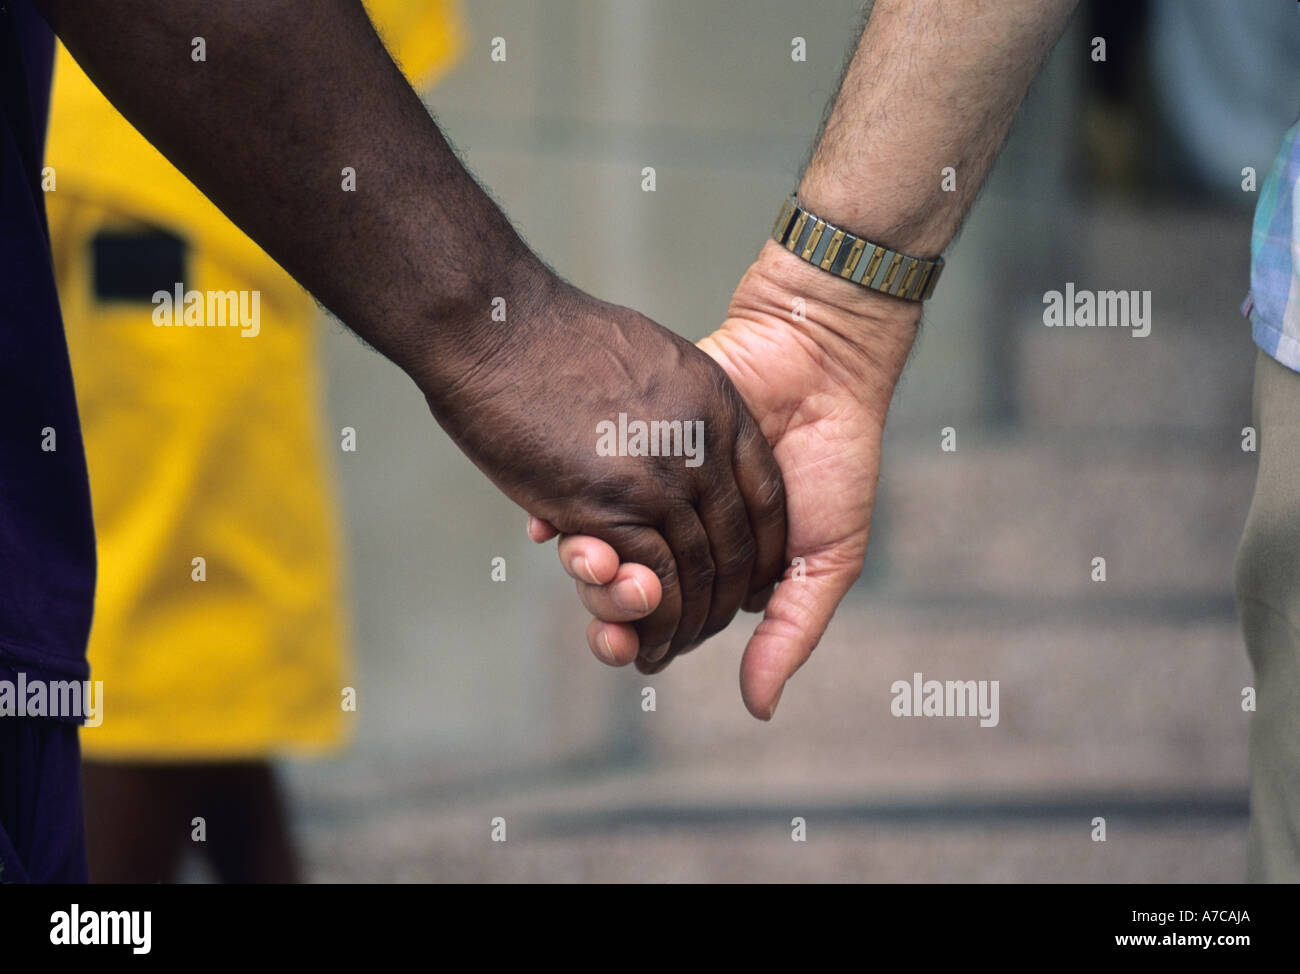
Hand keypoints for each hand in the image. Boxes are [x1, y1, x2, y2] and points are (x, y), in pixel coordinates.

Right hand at [423, 261, 786, 658]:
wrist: (496, 324)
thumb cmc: (551, 338)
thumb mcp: (646, 357)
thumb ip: (672, 404)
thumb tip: (670, 431)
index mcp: (719, 405)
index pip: (768, 497)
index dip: (760, 551)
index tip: (747, 581)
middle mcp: (703, 443)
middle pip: (738, 545)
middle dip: (724, 600)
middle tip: (702, 632)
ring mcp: (661, 475)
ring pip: (699, 573)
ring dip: (686, 624)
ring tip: (667, 650)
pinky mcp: (610, 504)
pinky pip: (655, 582)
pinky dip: (652, 622)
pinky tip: (639, 639)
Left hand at [534, 240, 918, 717]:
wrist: (820, 363)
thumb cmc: (836, 463)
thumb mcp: (827, 557)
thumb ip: (791, 630)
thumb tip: (758, 708)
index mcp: (713, 568)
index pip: (662, 620)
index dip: (638, 639)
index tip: (629, 651)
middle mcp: (672, 533)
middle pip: (617, 589)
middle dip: (606, 605)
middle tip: (609, 605)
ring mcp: (643, 488)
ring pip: (595, 540)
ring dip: (584, 563)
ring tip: (589, 561)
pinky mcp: (623, 442)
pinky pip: (575, 480)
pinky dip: (557, 510)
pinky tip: (549, 528)